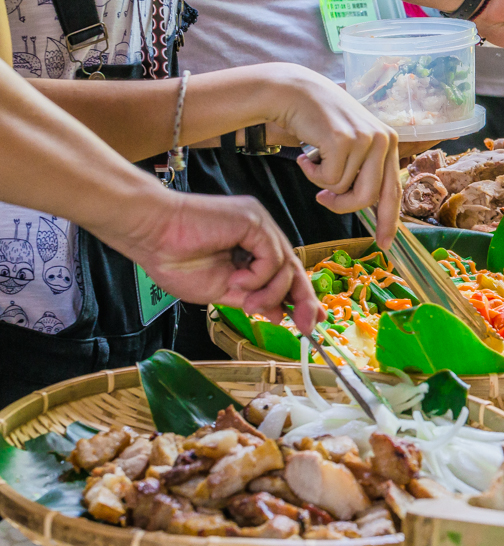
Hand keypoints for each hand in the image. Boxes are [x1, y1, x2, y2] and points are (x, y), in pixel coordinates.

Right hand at [102, 189, 321, 333]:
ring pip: (286, 265)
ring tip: (247, 303)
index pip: (285, 271)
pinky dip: (259, 277)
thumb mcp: (222, 291)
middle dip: (304, 299)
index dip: (300, 296)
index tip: (311, 320)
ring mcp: (258, 224)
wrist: (150, 234)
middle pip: (294, 267)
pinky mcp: (254, 221)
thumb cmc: (175, 259)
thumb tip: (279, 313)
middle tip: (307, 325)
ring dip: (270, 293)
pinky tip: (236, 280)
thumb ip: (252, 299)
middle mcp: (259, 233)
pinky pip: (273, 257)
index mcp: (250, 247)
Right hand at [258, 64, 401, 248]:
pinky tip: (306, 154)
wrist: (294, 93)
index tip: (385, 243)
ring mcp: (366, 139)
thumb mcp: (351, 145)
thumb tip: (368, 207)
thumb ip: (364, 170)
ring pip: (345, 190)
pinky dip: (311, 173)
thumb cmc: (320, 123)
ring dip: (322, 184)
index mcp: (389, 143)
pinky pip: (328, 179)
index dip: (388, 220)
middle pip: (368, 197)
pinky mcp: (345, 140)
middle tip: (322, 200)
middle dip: (342, 206)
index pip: (392, 190)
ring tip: (313, 162)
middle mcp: (384, 140)